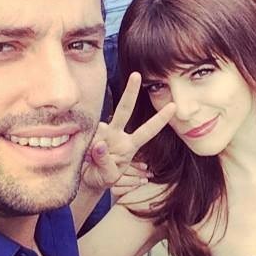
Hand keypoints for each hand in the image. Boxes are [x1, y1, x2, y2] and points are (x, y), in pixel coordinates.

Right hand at [81, 72, 175, 192]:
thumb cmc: (101, 177)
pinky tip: (82, 160)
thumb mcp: (109, 176)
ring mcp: (101, 132)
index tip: (173, 106)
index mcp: (129, 146)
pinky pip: (84, 138)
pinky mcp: (86, 133)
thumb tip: (100, 144)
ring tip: (89, 164)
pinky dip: (83, 151)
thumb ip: (105, 163)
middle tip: (136, 75)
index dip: (160, 119)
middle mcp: (116, 135)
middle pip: (124, 110)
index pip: (147, 131)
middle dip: (130, 92)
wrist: (84, 180)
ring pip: (98, 130)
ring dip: (92, 150)